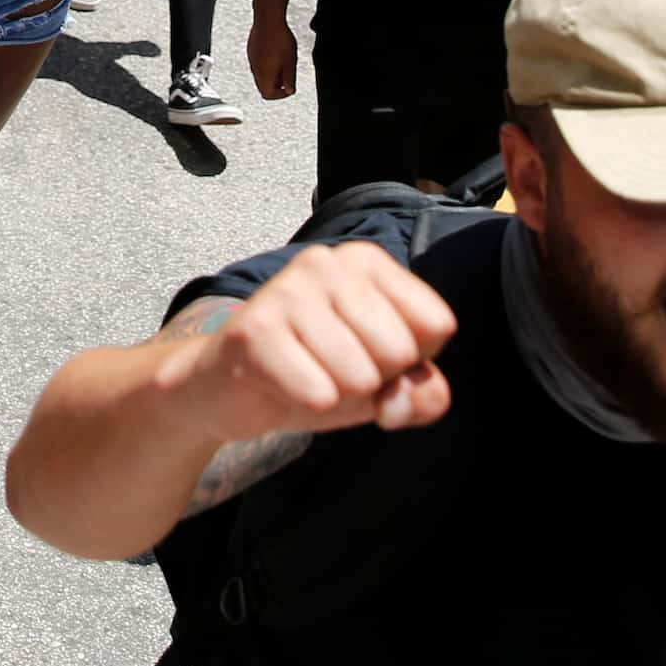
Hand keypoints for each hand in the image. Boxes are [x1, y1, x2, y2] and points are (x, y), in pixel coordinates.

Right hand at [162, 242, 455, 446]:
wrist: (228, 389)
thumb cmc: (316, 374)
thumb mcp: (386, 385)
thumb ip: (424, 394)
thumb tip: (397, 400)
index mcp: (366, 261)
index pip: (437, 324)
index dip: (411, 361)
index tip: (370, 354)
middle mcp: (327, 262)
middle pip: (400, 351)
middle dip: (374, 380)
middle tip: (332, 368)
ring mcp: (286, 291)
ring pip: (360, 376)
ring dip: (337, 395)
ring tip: (306, 374)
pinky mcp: (253, 330)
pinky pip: (318, 392)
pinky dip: (307, 404)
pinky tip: (282, 385)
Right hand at [246, 8, 298, 101]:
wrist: (268, 19)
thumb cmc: (280, 38)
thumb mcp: (291, 62)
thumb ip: (290, 79)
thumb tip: (290, 90)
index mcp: (264, 74)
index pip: (267, 94)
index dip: (280, 95)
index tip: (288, 89)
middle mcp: (255, 68)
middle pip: (262, 85)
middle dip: (276, 84)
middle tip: (287, 76)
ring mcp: (252, 58)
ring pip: (260, 74)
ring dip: (272, 74)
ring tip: (283, 63)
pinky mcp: (251, 50)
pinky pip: (258, 63)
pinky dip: (267, 64)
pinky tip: (276, 54)